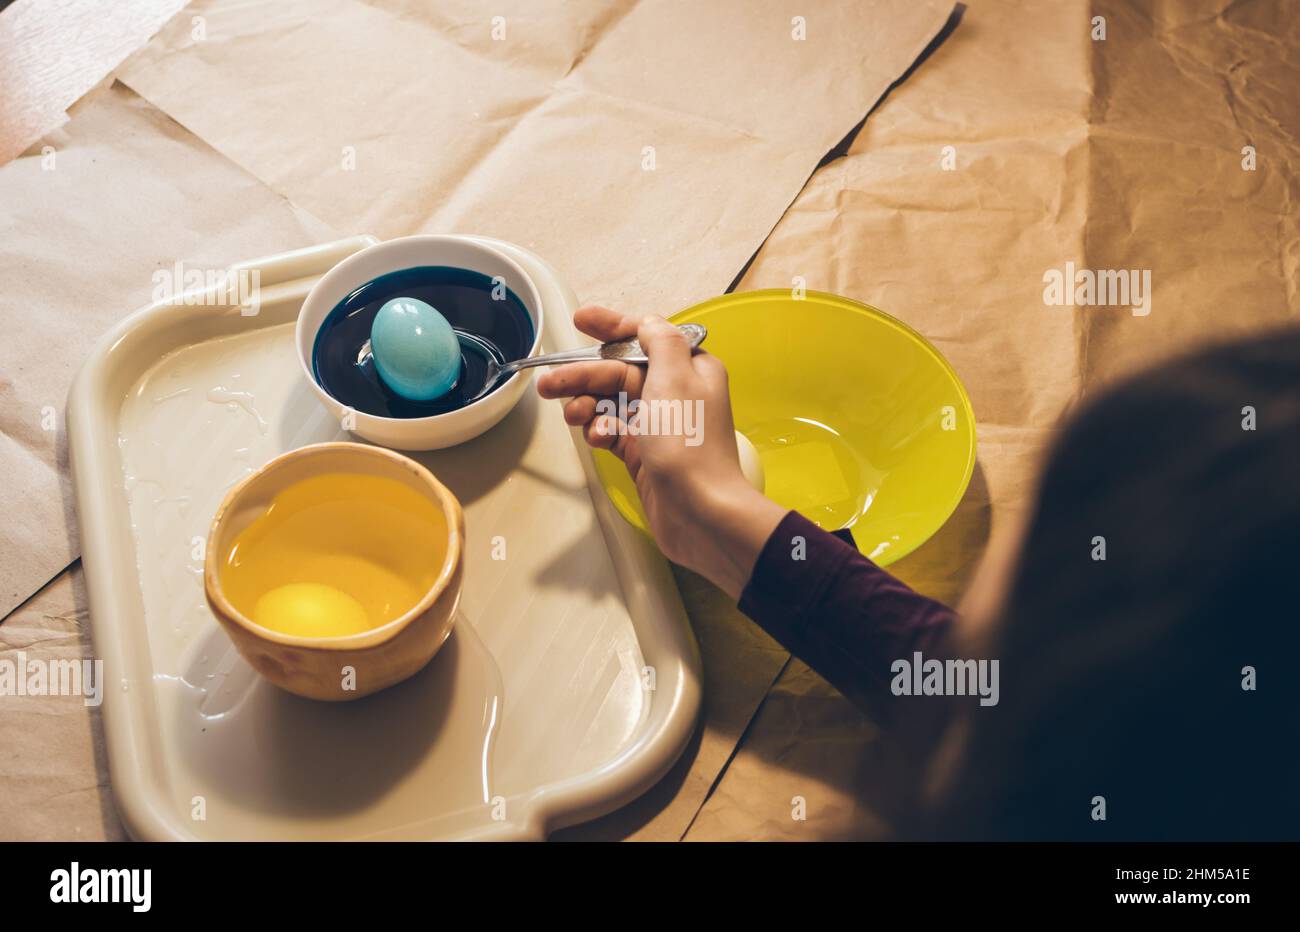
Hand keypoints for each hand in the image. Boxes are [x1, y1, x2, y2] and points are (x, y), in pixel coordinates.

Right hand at [537, 306, 786, 596]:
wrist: (698, 510)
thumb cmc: (690, 443)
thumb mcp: (676, 376)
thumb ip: (660, 340)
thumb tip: (647, 322)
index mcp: (690, 367)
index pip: (645, 337)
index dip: (611, 327)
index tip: (581, 319)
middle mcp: (675, 392)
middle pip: (619, 371)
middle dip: (583, 374)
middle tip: (548, 383)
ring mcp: (658, 424)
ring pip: (610, 402)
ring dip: (586, 405)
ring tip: (571, 415)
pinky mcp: (643, 452)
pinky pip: (611, 430)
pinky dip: (600, 432)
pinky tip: (599, 439)